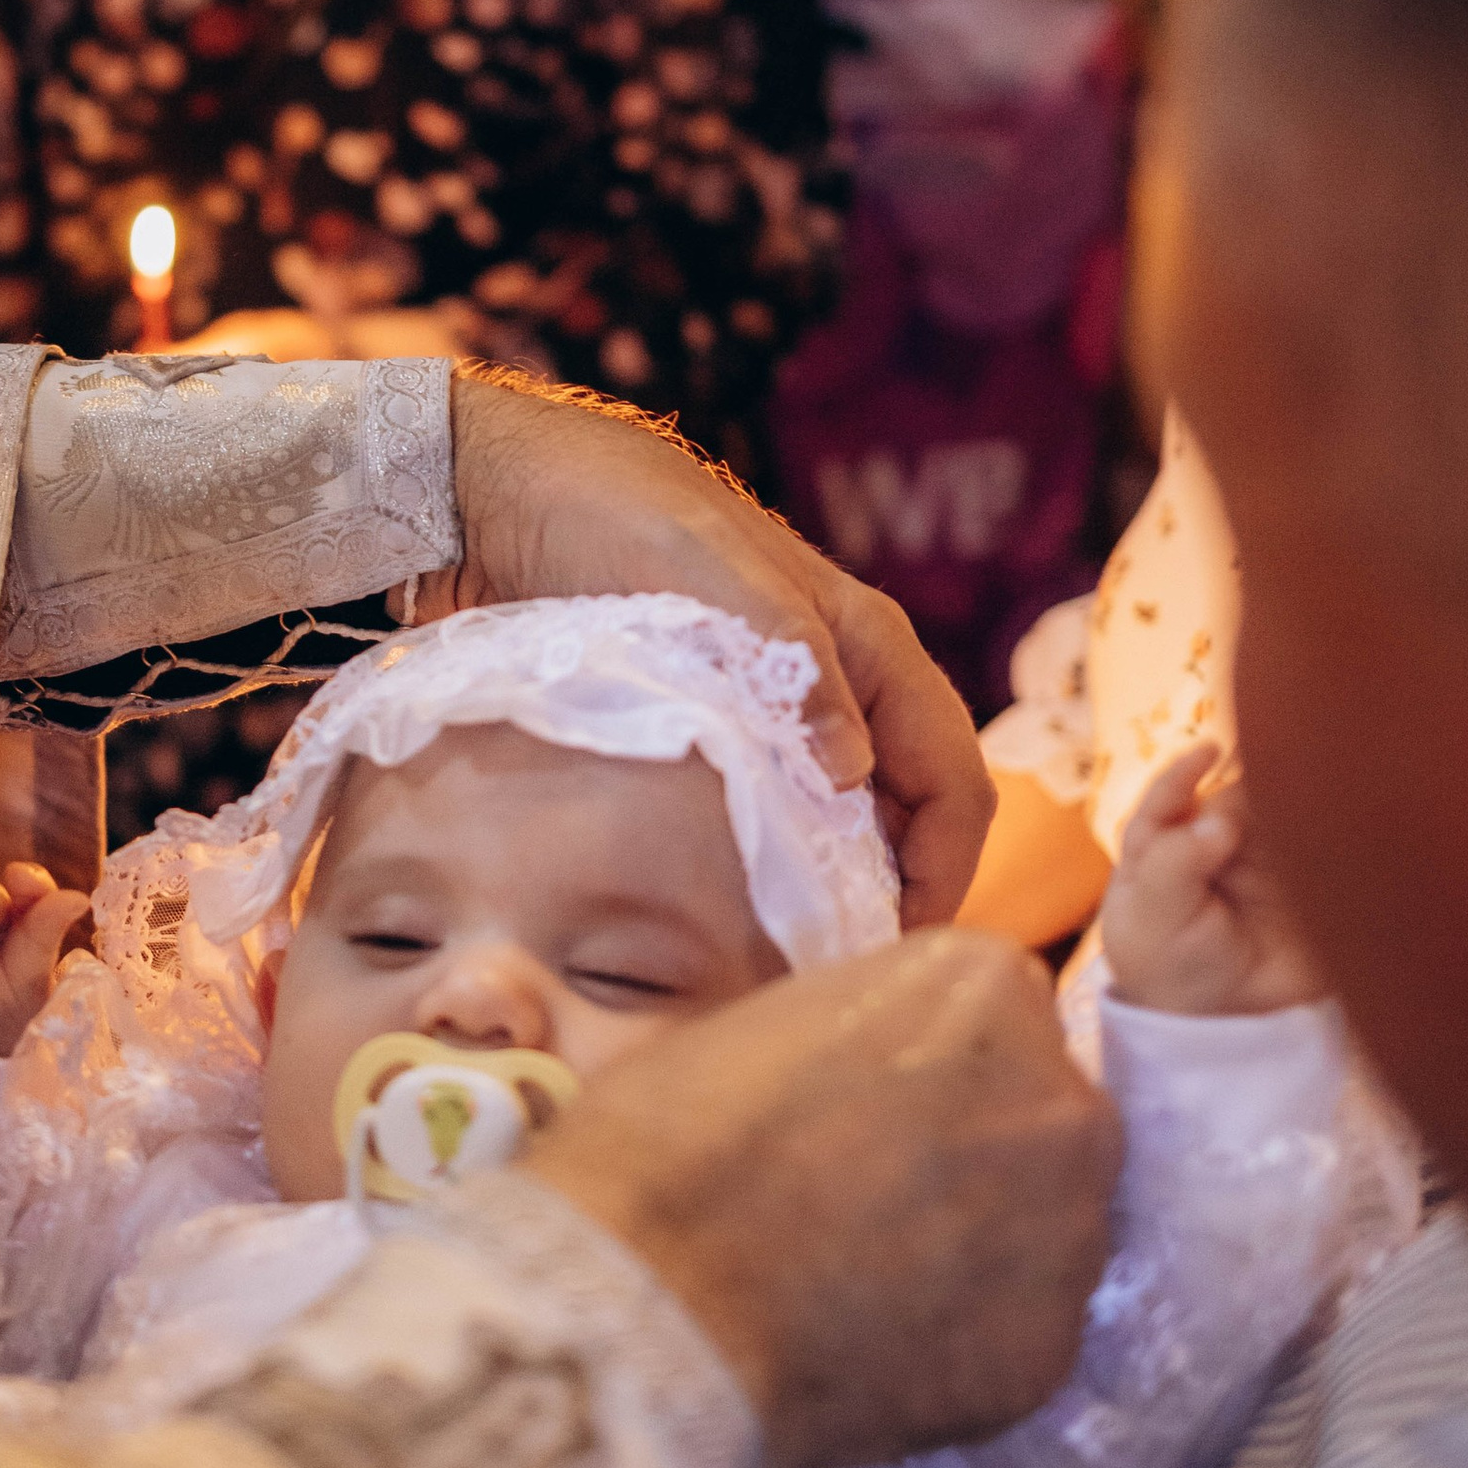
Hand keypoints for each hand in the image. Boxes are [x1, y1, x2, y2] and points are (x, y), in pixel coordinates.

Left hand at [434, 369, 992, 925]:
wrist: (513, 491)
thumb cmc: (619, 516)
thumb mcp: (711, 577)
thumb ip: (794, 665)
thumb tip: (853, 773)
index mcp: (867, 641)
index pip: (954, 777)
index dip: (946, 870)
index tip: (896, 948)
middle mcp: (843, 680)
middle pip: (915, 809)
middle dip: (902, 894)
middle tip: (840, 975)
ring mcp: (785, 705)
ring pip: (853, 816)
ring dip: (842, 886)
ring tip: (795, 960)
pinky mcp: (723, 724)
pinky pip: (784, 807)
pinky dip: (784, 863)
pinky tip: (743, 912)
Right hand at [530, 927, 1116, 1467]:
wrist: (651, 1304)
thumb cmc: (667, 1141)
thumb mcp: (767, 1023)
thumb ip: (862, 1043)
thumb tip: (873, 1096)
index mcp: (985, 988)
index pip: (995, 1014)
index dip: (926, 1067)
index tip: (867, 1109)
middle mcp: (1062, 1100)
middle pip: (1041, 1120)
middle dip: (977, 1154)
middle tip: (873, 1204)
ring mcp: (1070, 1233)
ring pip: (1046, 1231)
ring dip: (982, 1252)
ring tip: (869, 1289)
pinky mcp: (1049, 1351)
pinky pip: (1021, 1335)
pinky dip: (966, 1346)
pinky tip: (879, 1354)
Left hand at [1099, 743, 1325, 1017]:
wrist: (1228, 1026)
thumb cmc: (1171, 965)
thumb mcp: (1152, 917)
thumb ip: (1175, 862)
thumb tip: (1216, 818)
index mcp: (1163, 846)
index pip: (1170, 799)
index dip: (1185, 772)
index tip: (1207, 753)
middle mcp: (1215, 844)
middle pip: (1235, 797)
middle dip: (1253, 780)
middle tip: (1276, 769)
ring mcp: (1264, 862)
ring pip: (1282, 815)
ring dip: (1298, 799)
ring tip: (1316, 789)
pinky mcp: (1307, 883)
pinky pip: (1323, 849)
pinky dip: (1333, 831)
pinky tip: (1346, 819)